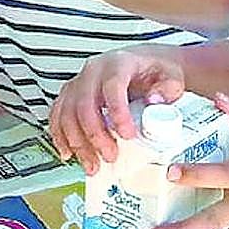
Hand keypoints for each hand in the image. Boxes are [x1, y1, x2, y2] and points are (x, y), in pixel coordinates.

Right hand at [48, 48, 186, 174]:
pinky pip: (58, 114)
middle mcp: (94, 70)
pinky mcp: (71, 94)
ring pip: (67, 112)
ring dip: (77, 142)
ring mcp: (79, 82)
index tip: (128, 135)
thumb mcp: (170, 77)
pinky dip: (60, 135)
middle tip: (110, 156)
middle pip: (84, 103)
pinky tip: (69, 153)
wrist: (145, 64)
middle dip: (95, 135)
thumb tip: (153, 102)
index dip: (117, 112)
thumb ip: (166, 90)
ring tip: (92, 165)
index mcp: (119, 63)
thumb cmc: (155, 72)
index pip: (112, 86)